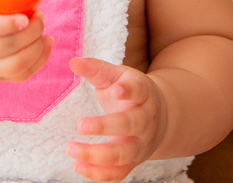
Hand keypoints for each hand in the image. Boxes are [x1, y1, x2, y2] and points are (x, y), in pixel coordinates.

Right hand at [0, 0, 52, 83]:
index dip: (6, 24)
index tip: (25, 16)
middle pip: (5, 47)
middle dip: (30, 30)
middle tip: (39, 13)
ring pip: (16, 66)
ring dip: (36, 45)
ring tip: (40, 25)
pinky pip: (22, 75)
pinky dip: (40, 60)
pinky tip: (46, 42)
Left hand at [67, 57, 168, 181]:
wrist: (160, 116)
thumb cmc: (130, 91)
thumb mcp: (117, 75)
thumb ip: (96, 69)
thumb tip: (73, 61)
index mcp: (143, 94)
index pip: (138, 91)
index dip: (128, 90)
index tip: (116, 89)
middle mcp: (145, 120)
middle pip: (130, 125)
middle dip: (106, 127)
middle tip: (81, 124)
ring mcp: (140, 144)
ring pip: (123, 154)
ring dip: (97, 155)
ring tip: (72, 149)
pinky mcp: (133, 162)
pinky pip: (118, 173)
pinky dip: (98, 173)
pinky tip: (78, 166)